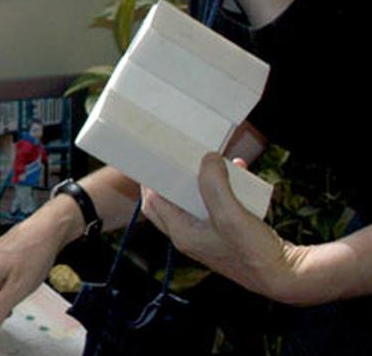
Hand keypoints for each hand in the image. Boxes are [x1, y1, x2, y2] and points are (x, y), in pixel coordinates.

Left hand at [140, 153, 304, 301]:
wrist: (287, 276)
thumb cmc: (255, 253)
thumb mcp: (230, 214)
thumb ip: (214, 184)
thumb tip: (207, 159)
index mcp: (182, 234)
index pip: (152, 203)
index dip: (150, 180)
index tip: (155, 160)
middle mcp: (191, 237)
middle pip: (170, 201)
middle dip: (174, 178)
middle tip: (181, 160)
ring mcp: (208, 237)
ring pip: (195, 201)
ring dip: (203, 181)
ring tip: (216, 163)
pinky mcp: (226, 234)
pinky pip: (218, 205)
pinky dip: (224, 190)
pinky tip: (240, 176)